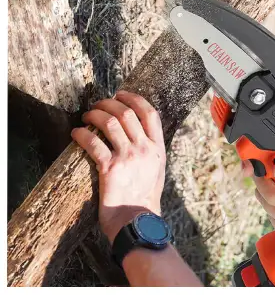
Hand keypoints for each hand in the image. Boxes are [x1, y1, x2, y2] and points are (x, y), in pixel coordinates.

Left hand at [71, 91, 165, 242]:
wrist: (138, 220)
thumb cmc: (144, 199)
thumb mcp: (156, 171)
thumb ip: (150, 152)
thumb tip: (137, 135)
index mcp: (158, 149)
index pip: (150, 114)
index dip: (134, 99)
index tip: (121, 94)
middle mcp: (145, 149)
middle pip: (127, 113)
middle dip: (109, 103)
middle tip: (97, 104)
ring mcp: (129, 158)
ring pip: (110, 123)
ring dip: (94, 114)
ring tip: (86, 116)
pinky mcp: (110, 168)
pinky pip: (93, 142)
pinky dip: (82, 134)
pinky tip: (76, 133)